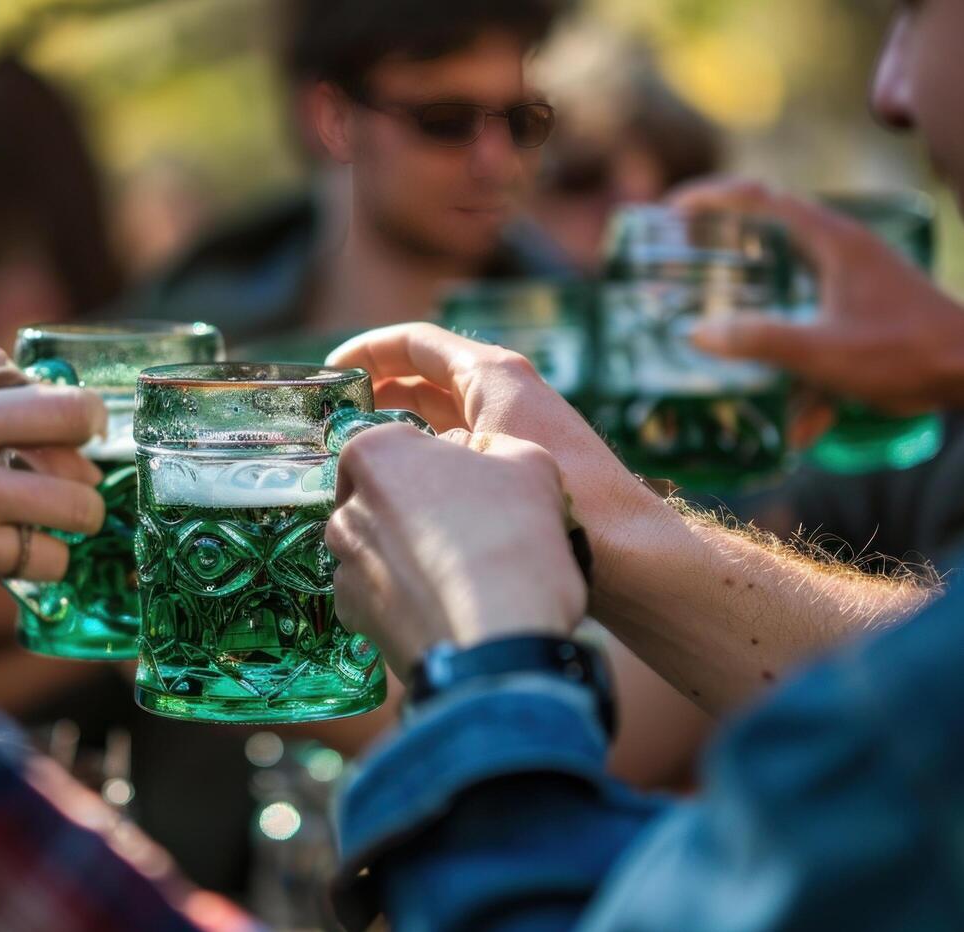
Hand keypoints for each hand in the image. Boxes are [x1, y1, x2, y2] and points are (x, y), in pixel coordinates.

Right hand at [0, 342, 106, 619]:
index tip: (88, 426)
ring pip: (56, 556)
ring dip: (43, 544)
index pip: (64, 417)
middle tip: (66, 496)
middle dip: (82, 498)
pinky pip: (5, 585)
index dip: (91, 419)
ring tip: (10, 530)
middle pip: (80, 501)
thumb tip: (40, 379)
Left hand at [325, 425, 587, 683]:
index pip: (398, 444)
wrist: (494, 641)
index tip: (468, 488)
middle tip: (469, 533)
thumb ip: (496, 447)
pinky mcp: (352, 617)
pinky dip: (404, 600)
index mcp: (375, 455)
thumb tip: (482, 457)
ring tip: (460, 577)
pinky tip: (443, 608)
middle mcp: (346, 508)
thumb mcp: (529, 465)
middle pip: (383, 497)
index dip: (438, 465)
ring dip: (409, 557)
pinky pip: (378, 596)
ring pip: (379, 548)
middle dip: (417, 511)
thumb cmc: (511, 540)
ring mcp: (344, 565)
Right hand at [327, 323, 664, 578]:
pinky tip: (402, 489)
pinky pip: (458, 448)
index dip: (369, 352)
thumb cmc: (565, 505)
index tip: (333, 374)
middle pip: (426, 376)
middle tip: (334, 418)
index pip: (417, 342)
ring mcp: (515, 429)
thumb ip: (421, 448)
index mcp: (496, 375)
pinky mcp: (521, 467)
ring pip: (440, 415)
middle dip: (378, 390)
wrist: (631, 557)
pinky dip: (425, 457)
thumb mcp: (475, 461)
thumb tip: (381, 454)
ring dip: (399, 426)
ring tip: (356, 453)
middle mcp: (507, 392)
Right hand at [670, 178, 963, 413]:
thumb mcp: (822, 351)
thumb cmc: (905, 352)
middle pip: (768, 233)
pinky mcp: (863, 309)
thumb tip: (698, 334)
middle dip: (723, 253)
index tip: (669, 213)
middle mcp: (840, 249)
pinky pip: (815, 323)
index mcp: (831, 240)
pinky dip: (800, 361)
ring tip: (723, 341)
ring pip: (789, 283)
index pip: (759, 198)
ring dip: (758, 314)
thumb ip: (760, 340)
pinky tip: (803, 423)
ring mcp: (854, 279)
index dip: (710, 199)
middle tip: (680, 268)